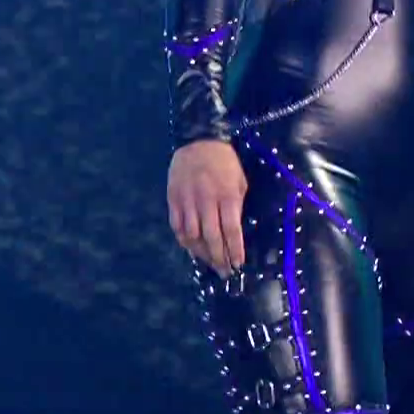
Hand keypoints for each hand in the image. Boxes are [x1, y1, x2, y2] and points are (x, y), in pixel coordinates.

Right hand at [167, 139, 247, 275]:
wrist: (198, 140)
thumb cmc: (224, 162)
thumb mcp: (239, 181)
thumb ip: (236, 205)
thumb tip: (234, 231)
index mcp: (226, 195)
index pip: (231, 230)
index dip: (235, 250)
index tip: (238, 264)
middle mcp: (206, 201)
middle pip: (212, 237)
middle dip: (220, 258)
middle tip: (225, 272)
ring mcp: (187, 201)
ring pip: (192, 236)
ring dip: (202, 254)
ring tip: (210, 263)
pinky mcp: (173, 200)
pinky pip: (177, 227)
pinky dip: (185, 242)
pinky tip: (193, 249)